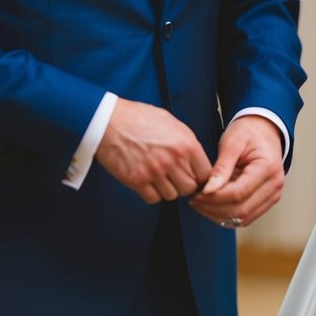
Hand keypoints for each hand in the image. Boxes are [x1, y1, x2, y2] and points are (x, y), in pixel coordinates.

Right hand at [96, 98, 211, 203]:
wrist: (110, 120)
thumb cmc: (140, 117)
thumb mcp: (171, 122)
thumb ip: (186, 141)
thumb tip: (196, 158)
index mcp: (185, 143)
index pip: (206, 173)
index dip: (201, 176)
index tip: (195, 175)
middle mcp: (172, 160)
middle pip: (190, 188)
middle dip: (185, 184)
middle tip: (176, 177)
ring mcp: (154, 172)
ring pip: (172, 196)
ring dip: (168, 189)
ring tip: (161, 177)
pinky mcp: (137, 181)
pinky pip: (153, 199)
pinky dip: (153, 193)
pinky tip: (149, 181)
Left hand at [190, 116, 284, 227]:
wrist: (263, 130)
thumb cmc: (248, 132)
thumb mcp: (232, 142)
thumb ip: (221, 167)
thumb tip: (208, 190)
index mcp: (268, 168)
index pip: (238, 193)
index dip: (215, 197)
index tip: (197, 193)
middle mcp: (274, 185)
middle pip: (241, 210)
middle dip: (214, 208)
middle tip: (195, 199)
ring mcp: (272, 195)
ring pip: (242, 218)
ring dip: (219, 215)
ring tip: (201, 202)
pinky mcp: (266, 201)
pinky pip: (245, 217)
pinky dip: (227, 215)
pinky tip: (212, 204)